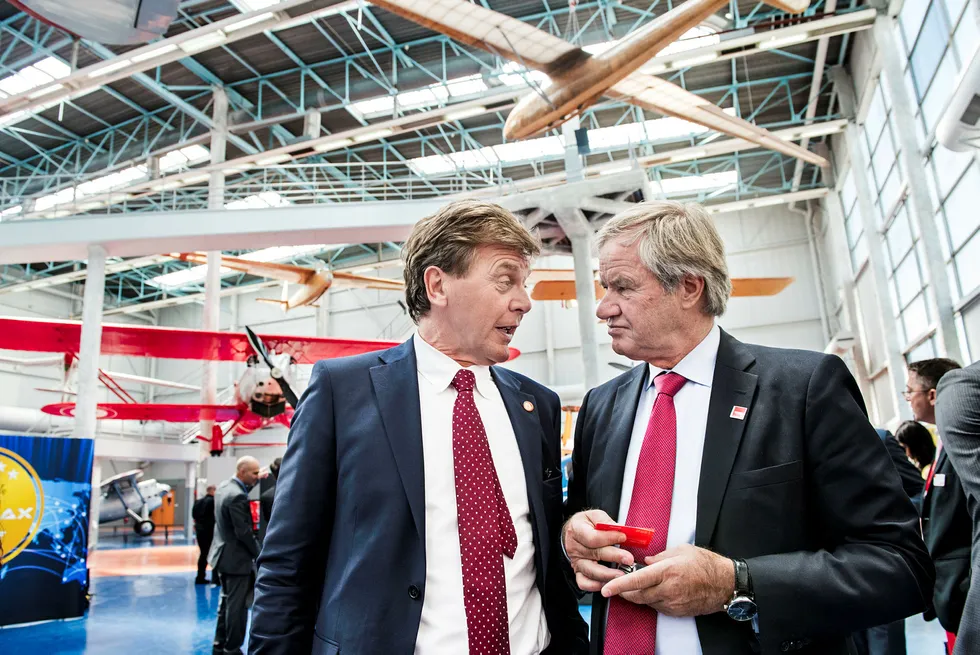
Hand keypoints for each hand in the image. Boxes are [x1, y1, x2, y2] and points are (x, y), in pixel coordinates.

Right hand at [562, 510, 634, 592]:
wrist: (574, 532)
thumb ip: (608, 523)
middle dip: (614, 557)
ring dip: (608, 574)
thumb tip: (623, 531)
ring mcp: (576, 561)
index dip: (609, 538)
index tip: (624, 537)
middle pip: (594, 554)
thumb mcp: (595, 516)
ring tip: (622, 575)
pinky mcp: (578, 572)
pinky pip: (584, 583)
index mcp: (576, 530)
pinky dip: (595, 585)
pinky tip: (608, 583)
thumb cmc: (587, 524)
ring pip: (591, 571)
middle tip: (629, 559)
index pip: (593, 537)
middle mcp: (574, 547)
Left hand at [600, 544, 734, 616]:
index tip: (606, 588)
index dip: (618, 585)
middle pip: (637, 595)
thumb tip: (646, 562)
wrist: (725, 584)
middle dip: (623, 591)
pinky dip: (651, 599)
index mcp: (667, 571)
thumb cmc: (706, 564)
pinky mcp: (677, 611)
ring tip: (636, 585)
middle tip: (615, 585)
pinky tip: (654, 591)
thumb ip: (660, 556)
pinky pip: (657, 607)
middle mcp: (668, 589)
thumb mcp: (681, 551)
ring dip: (637, 595)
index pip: (636, 581)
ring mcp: (673, 603)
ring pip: (645, 602)